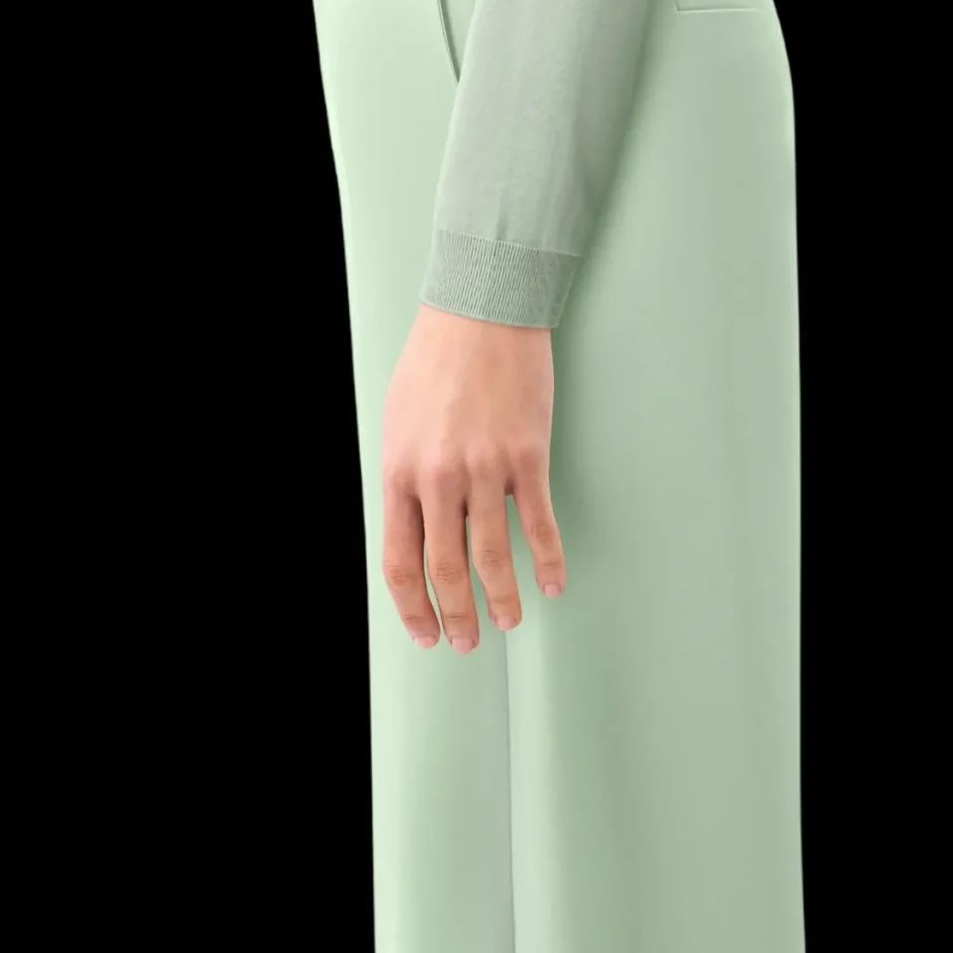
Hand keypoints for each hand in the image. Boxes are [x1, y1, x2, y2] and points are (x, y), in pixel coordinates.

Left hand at [380, 304, 566, 652]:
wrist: (480, 309)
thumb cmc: (437, 361)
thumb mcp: (399, 423)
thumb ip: (406, 480)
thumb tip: (418, 529)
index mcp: (400, 472)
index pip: (399, 562)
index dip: (412, 607)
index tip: (425, 632)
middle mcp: (438, 477)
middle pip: (445, 570)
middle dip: (456, 617)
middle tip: (466, 643)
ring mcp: (483, 469)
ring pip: (492, 558)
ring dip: (502, 600)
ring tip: (510, 622)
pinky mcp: (527, 456)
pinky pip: (539, 525)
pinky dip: (549, 561)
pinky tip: (553, 583)